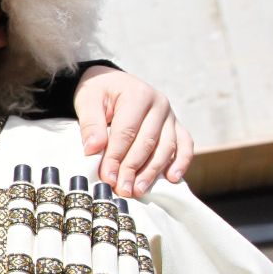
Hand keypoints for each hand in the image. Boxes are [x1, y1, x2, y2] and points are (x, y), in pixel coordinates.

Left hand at [73, 67, 194, 196]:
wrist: (112, 83)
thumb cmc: (99, 93)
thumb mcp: (87, 101)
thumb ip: (90, 124)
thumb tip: (93, 149)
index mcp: (138, 95)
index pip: (126, 131)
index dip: (116, 156)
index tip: (107, 177)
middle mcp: (160, 104)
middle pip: (147, 142)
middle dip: (133, 168)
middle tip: (122, 189)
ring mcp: (170, 116)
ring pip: (166, 147)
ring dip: (152, 171)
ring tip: (138, 190)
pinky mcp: (176, 126)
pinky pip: (184, 145)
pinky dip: (181, 162)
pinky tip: (172, 178)